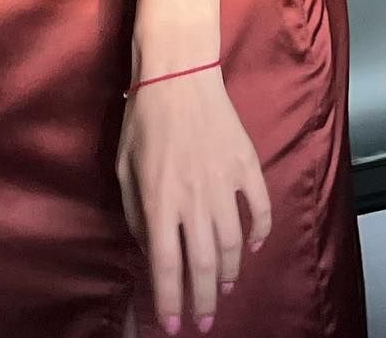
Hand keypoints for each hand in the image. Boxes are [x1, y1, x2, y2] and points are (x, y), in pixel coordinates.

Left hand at [115, 68, 271, 332]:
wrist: (177, 72)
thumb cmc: (143, 118)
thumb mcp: (125, 167)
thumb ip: (137, 211)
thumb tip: (152, 248)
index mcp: (160, 199)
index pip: (165, 265)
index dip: (170, 301)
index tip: (173, 325)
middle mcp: (194, 197)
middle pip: (204, 264)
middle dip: (204, 300)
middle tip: (204, 322)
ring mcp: (224, 181)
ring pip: (234, 243)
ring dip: (230, 272)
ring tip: (224, 288)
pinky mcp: (245, 164)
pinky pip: (260, 208)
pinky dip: (260, 233)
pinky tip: (252, 246)